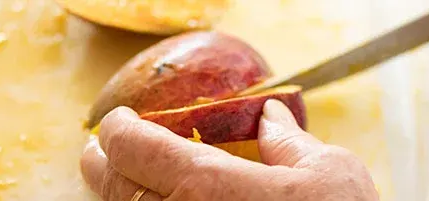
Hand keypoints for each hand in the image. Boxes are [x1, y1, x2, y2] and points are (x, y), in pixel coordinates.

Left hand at [80, 99, 378, 200]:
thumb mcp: (329, 175)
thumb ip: (289, 142)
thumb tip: (271, 117)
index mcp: (209, 186)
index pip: (132, 146)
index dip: (118, 129)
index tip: (119, 122)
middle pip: (114, 187)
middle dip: (101, 164)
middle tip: (99, 152)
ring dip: (116, 198)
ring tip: (118, 182)